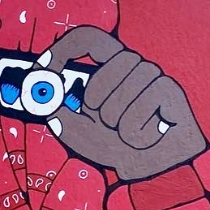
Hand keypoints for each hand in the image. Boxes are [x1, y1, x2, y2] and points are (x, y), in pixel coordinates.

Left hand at [40, 25, 206, 180]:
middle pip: (105, 70)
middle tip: (104, 123)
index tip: (40, 70)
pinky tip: (148, 138)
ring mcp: (155, 76)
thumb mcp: (85, 136)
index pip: (89, 39)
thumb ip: (65, 121)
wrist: (158, 170)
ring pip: (121, 96)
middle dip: (96, 104)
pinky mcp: (170, 92)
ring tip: (129, 135)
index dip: (63, 50)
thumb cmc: (122, 148)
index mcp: (113, 67)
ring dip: (117, 125)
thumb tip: (47, 105)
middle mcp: (134, 66)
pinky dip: (135, 136)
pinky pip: (137, 115)